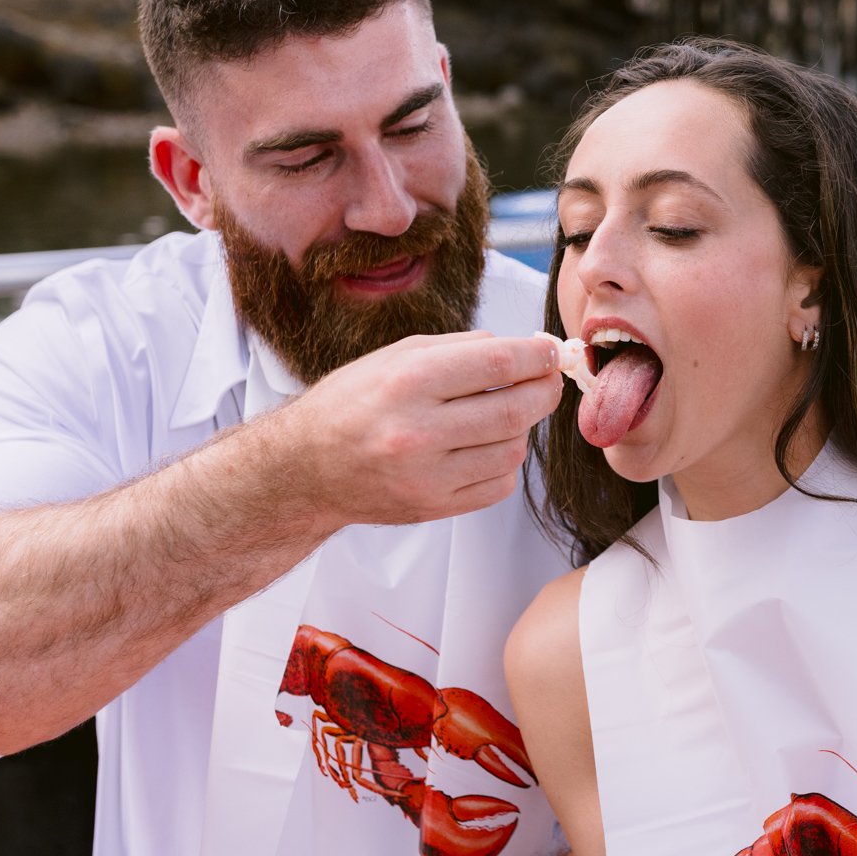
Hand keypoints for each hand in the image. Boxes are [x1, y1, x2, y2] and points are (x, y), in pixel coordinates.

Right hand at [284, 332, 562, 526]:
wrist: (305, 468)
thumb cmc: (351, 405)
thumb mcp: (395, 356)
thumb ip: (461, 348)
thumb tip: (524, 347)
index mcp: (408, 382)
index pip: (500, 364)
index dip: (539, 356)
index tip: (552, 352)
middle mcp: (417, 431)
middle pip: (516, 409)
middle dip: (545, 390)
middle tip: (548, 380)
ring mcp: (427, 476)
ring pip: (513, 449)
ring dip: (523, 427)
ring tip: (506, 411)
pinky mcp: (434, 507)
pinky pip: (498, 485)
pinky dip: (505, 461)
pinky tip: (487, 445)